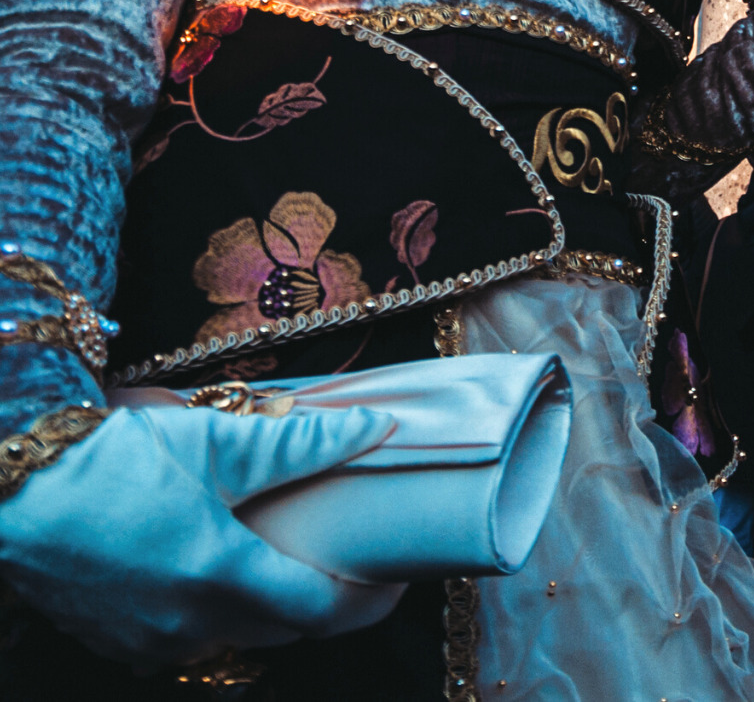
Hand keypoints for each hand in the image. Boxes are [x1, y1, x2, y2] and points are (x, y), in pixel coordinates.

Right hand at [0, 404, 404, 667]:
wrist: (15, 483)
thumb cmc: (116, 456)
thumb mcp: (220, 439)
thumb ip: (306, 442)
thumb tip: (377, 429)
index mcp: (222, 576)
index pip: (324, 610)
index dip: (372, 599)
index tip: (399, 576)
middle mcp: (187, 623)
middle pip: (285, 629)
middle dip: (328, 603)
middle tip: (354, 560)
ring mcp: (146, 640)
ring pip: (235, 636)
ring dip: (272, 608)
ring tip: (293, 559)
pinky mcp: (113, 639)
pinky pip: (187, 638)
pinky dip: (219, 613)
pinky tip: (222, 571)